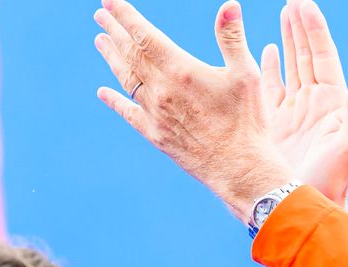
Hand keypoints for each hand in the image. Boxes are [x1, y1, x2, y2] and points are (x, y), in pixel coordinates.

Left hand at [94, 0, 347, 220]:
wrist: (240, 169)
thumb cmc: (248, 121)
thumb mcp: (246, 74)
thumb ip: (232, 37)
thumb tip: (229, 5)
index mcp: (180, 70)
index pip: (144, 35)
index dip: (125, 16)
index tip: (110, 0)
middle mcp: (161, 90)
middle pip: (130, 54)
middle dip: (114, 32)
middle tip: (100, 15)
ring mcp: (155, 114)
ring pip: (126, 79)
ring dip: (112, 59)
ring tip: (100, 42)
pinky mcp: (156, 135)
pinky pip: (129, 114)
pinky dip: (115, 101)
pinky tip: (104, 92)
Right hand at [263, 0, 347, 206]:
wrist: (306, 206)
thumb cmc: (333, 181)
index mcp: (332, 103)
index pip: (323, 57)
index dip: (314, 30)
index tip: (304, 4)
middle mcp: (314, 103)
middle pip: (307, 55)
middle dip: (300, 27)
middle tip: (293, 0)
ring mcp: (294, 111)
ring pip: (290, 66)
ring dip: (287, 41)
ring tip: (284, 14)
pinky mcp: (274, 123)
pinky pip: (271, 87)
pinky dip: (269, 67)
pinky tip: (266, 49)